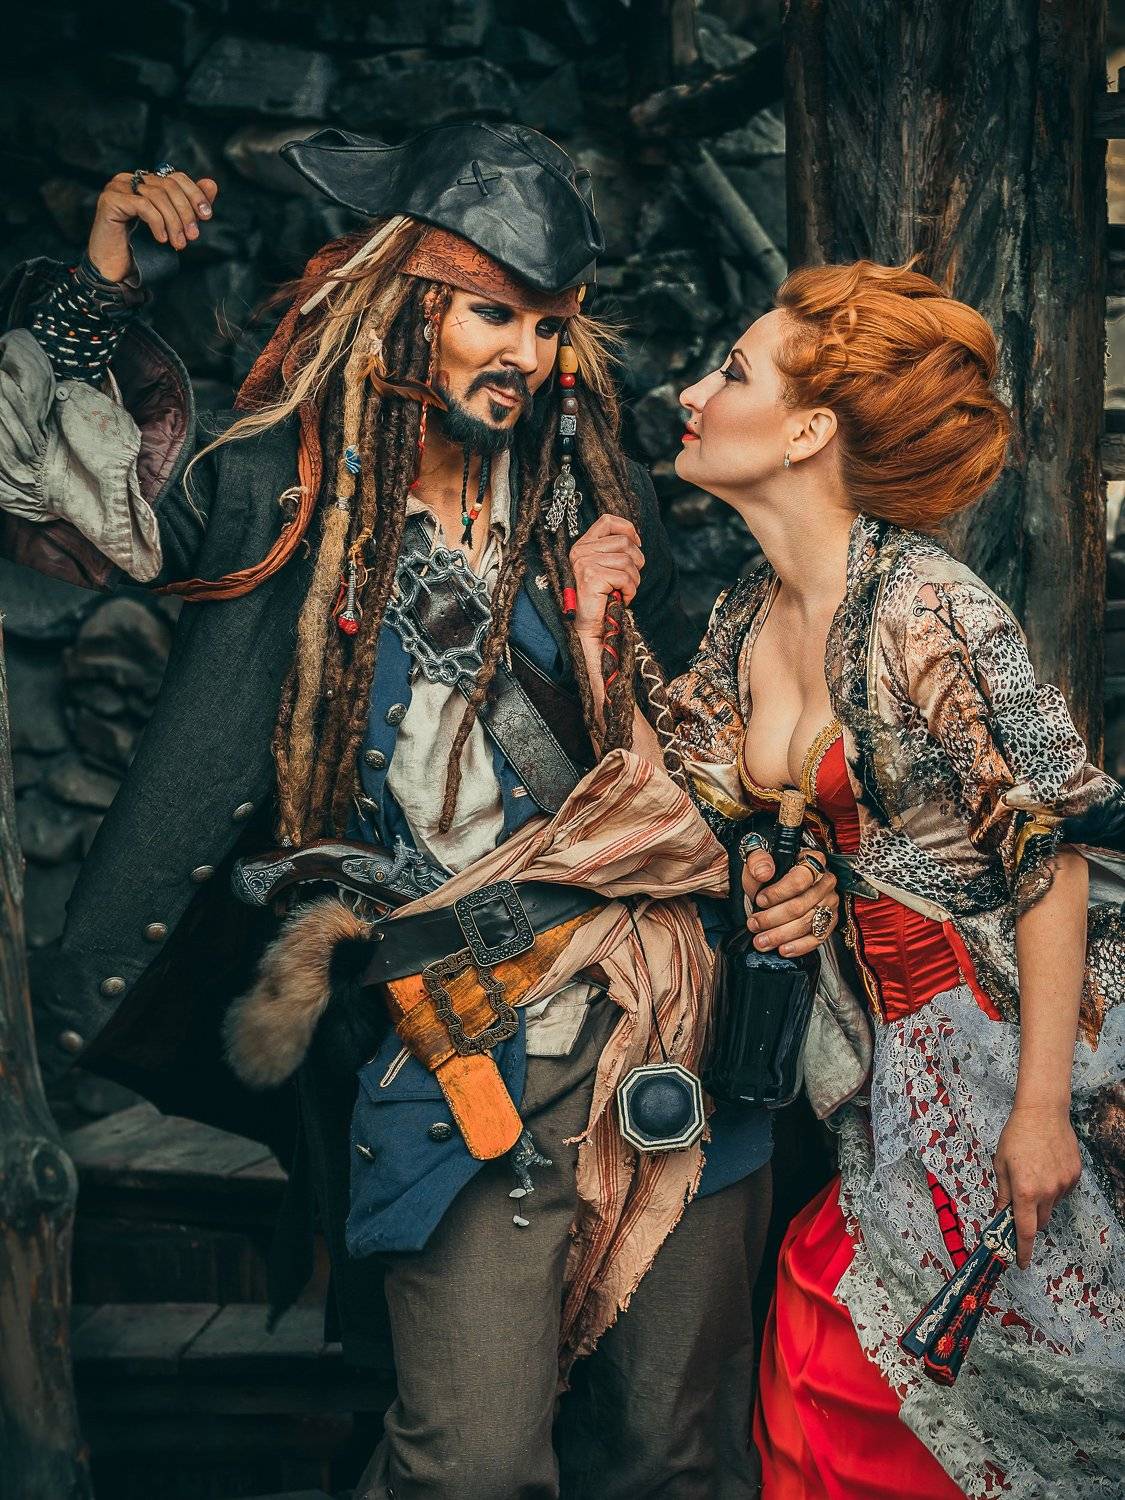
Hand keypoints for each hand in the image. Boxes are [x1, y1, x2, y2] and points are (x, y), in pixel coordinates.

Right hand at [88, 170, 219, 282]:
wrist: (116, 270)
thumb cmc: (143, 249)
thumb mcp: (174, 227)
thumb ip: (190, 206)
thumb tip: (211, 184)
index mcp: (146, 182)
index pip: (176, 177)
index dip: (195, 194)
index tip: (207, 216)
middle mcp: (130, 179)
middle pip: (168, 186)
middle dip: (186, 212)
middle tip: (193, 236)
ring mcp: (118, 187)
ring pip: (157, 196)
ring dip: (174, 222)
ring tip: (178, 244)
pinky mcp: (110, 199)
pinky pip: (143, 205)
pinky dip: (157, 223)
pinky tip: (161, 239)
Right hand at [569, 515, 643, 639]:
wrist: (590, 626)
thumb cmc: (602, 598)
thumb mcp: (606, 567)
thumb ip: (613, 550)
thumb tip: (635, 538)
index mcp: (583, 545)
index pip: (607, 521)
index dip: (628, 530)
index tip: (636, 545)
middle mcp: (581, 551)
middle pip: (624, 542)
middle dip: (635, 563)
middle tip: (628, 581)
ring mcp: (585, 563)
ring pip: (628, 560)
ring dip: (633, 580)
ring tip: (623, 591)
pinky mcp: (592, 576)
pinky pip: (626, 577)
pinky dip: (630, 591)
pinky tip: (621, 598)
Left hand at [743, 848, 838, 957]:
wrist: (772, 888)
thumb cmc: (768, 873)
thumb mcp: (757, 861)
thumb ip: (757, 861)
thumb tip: (764, 872)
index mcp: (813, 860)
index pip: (800, 879)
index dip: (779, 893)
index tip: (759, 900)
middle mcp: (826, 882)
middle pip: (802, 905)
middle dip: (774, 918)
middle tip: (754, 925)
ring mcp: (830, 903)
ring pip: (808, 923)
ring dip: (781, 935)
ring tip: (761, 941)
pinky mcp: (829, 922)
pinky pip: (818, 938)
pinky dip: (799, 946)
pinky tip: (783, 949)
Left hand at [993, 1102, 1080, 1268]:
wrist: (1043, 1112)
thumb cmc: (1016, 1135)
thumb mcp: (1000, 1164)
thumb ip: (1002, 1193)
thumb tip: (1001, 1214)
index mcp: (1025, 1191)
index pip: (1025, 1231)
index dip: (1022, 1250)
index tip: (1021, 1263)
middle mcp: (1047, 1192)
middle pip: (1040, 1221)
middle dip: (1029, 1219)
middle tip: (1020, 1203)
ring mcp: (1064, 1185)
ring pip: (1051, 1206)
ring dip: (1041, 1201)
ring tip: (1033, 1175)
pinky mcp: (1074, 1177)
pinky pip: (1062, 1192)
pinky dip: (1053, 1188)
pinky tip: (1046, 1167)